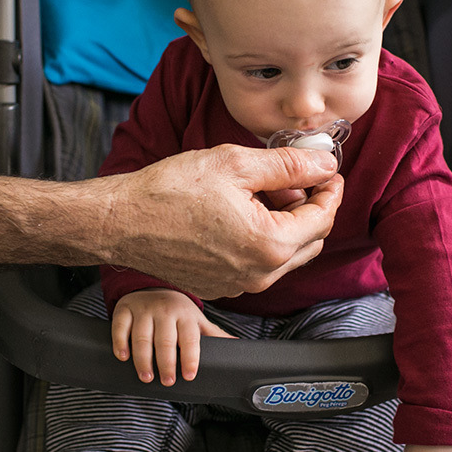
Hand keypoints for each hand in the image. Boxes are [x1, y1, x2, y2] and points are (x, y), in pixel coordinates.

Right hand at [109, 145, 342, 298]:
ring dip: (286, 223)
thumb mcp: (235, 165)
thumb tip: (324, 166)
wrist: (120, 222)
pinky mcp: (221, 286)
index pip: (323, 218)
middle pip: (310, 240)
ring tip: (260, 191)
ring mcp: (239, 284)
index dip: (330, 189)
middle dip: (310, 206)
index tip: (327, 171)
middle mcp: (259, 274)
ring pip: (285, 255)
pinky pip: (258, 264)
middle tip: (291, 177)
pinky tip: (239, 212)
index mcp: (268, 245)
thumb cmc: (168, 191)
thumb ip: (288, 166)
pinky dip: (262, 239)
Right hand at [112, 289, 233, 384]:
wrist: (152, 288)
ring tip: (146, 377)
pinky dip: (120, 343)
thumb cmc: (178, 312)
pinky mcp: (124, 310)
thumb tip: (239, 346)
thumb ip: (215, 335)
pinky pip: (120, 327)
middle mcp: (165, 311)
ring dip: (143, 359)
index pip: (189, 338)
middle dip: (166, 363)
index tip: (189, 375)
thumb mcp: (197, 321)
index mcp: (186, 316)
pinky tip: (124, 357)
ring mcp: (143, 310)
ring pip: (142, 336)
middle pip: (165, 340)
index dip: (190, 358)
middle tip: (167, 382)